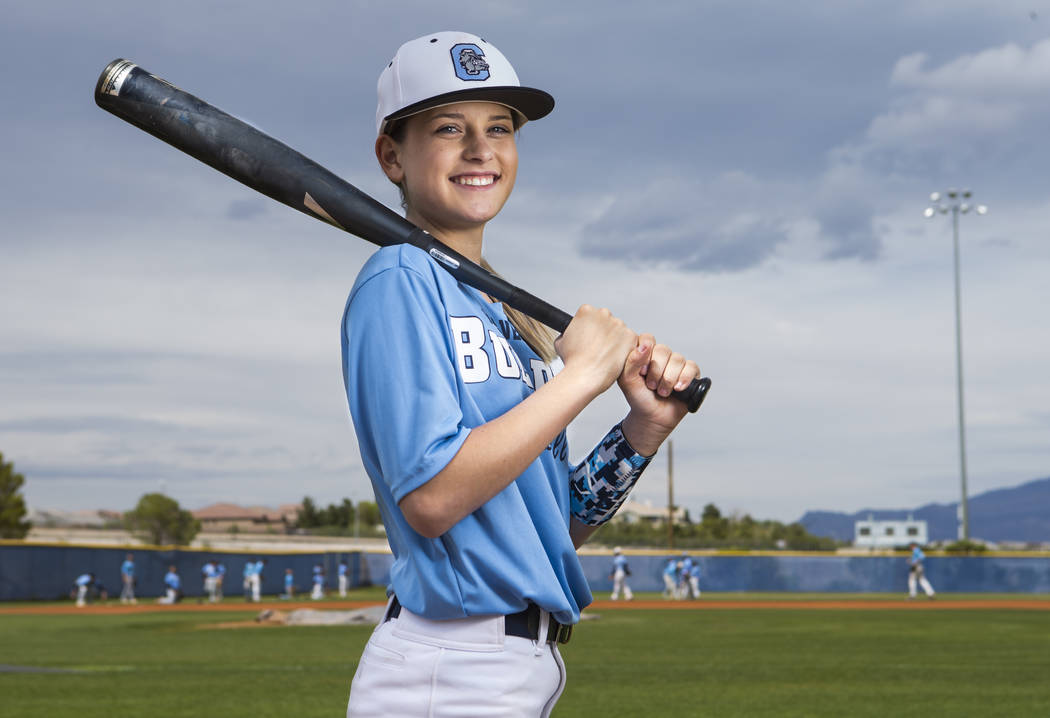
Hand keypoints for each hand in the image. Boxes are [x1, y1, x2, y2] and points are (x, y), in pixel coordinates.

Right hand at [554, 305, 636, 395]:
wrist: (585, 375)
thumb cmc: (574, 361)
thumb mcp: (561, 341)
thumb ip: (568, 332)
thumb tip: (571, 332)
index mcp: (586, 311)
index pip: (591, 314)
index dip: (589, 327)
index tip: (589, 336)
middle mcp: (604, 314)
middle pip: (606, 320)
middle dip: (603, 331)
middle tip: (597, 346)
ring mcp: (618, 324)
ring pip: (619, 330)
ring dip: (615, 339)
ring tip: (605, 353)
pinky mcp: (630, 336)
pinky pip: (629, 340)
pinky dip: (624, 348)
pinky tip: (614, 356)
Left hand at [618, 334, 699, 454]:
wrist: (652, 417)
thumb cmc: (639, 398)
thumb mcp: (627, 380)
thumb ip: (631, 361)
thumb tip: (644, 346)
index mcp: (645, 353)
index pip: (648, 339)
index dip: (646, 354)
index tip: (642, 371)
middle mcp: (661, 355)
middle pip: (663, 350)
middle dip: (656, 372)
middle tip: (651, 386)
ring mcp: (676, 363)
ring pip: (678, 359)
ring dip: (668, 379)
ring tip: (662, 392)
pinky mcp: (690, 373)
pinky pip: (692, 367)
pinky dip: (684, 378)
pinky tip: (678, 389)